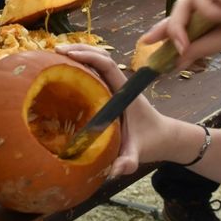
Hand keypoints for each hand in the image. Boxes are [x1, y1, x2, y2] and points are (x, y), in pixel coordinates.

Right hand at [55, 44, 181, 176]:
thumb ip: (128, 161)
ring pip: (99, 60)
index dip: (89, 57)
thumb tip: (114, 171)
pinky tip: (67, 68)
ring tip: (57, 54)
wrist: (164, 138)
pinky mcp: (112, 90)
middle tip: (56, 50)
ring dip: (80, 53)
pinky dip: (82, 64)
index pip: (108, 65)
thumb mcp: (138, 153)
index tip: (69, 56)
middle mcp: (121, 84)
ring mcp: (116, 85)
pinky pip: (97, 71)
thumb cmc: (151, 142)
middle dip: (79, 49)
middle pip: (101, 56)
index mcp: (126, 91)